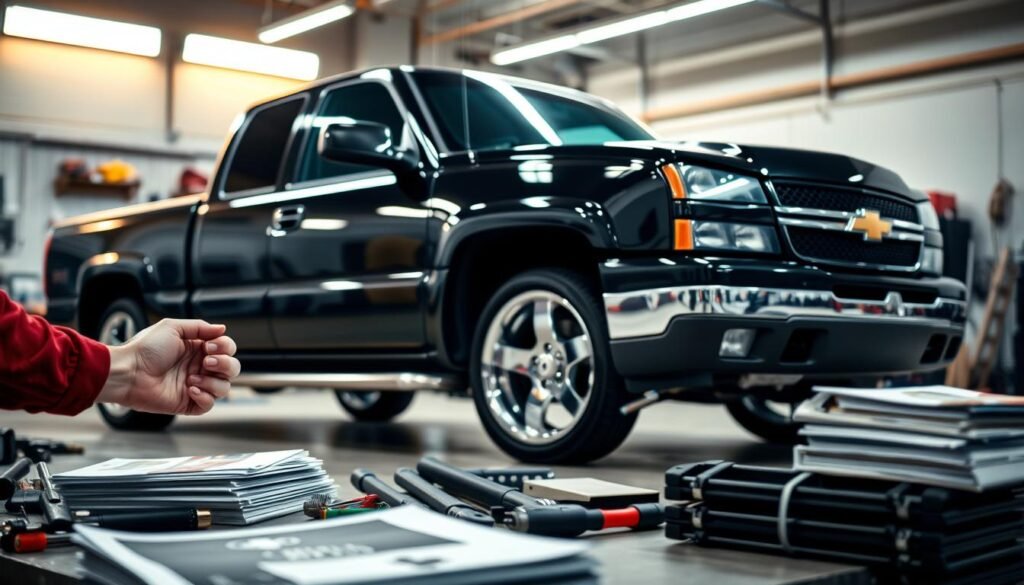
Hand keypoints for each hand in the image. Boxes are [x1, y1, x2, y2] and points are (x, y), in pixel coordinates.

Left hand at [97, 319, 240, 415]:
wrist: (128, 372)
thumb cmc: (145, 349)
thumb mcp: (172, 328)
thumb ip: (200, 327)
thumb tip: (222, 329)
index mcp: (197, 349)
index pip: (227, 349)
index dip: (225, 348)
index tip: (209, 347)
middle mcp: (199, 367)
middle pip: (232, 368)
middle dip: (225, 365)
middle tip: (207, 362)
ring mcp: (195, 385)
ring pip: (224, 387)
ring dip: (213, 382)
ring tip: (192, 379)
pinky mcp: (188, 403)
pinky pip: (209, 404)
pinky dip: (205, 397)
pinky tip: (190, 389)